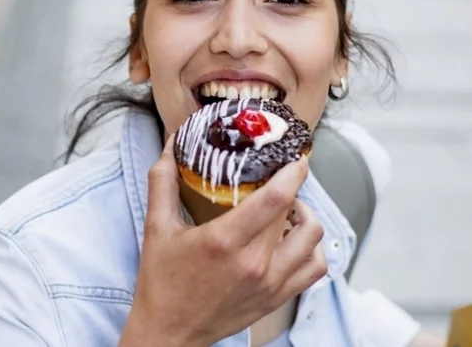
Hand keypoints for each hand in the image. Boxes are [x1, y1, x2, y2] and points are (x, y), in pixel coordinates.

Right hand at [119, 137, 326, 346]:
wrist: (169, 332)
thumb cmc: (161, 282)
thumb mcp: (156, 227)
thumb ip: (163, 182)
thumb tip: (170, 143)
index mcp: (223, 241)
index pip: (275, 198)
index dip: (292, 172)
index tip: (295, 158)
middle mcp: (253, 263)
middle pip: (294, 212)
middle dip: (292, 188)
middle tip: (280, 177)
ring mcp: (269, 283)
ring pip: (312, 239)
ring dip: (306, 216)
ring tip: (289, 208)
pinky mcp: (276, 298)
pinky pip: (314, 268)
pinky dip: (311, 249)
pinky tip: (293, 239)